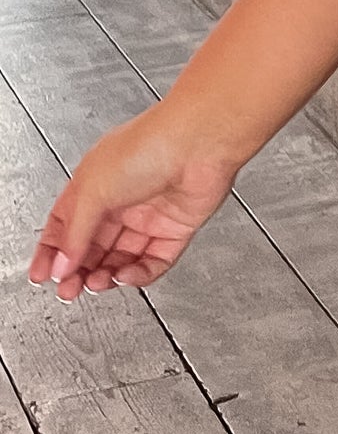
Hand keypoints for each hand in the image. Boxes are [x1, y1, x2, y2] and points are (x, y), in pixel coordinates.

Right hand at [28, 105, 239, 299]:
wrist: (197, 143)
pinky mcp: (175, 230)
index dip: (52, 252)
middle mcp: (120, 201)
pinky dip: (139, 274)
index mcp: (93, 185)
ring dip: (106, 275)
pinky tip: (126, 275)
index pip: (64, 225)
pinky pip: (154, 261)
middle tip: (69, 289)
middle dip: (78, 270)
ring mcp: (148, 217)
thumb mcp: (94, 190)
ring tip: (95, 282)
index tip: (42, 275)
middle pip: (92, 247)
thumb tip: (61, 263)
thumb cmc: (147, 147)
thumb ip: (76, 232)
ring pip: (121, 258)